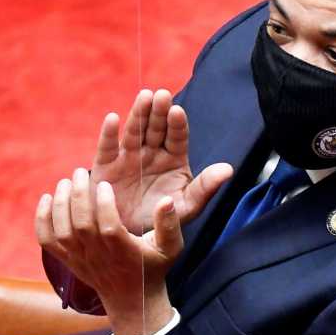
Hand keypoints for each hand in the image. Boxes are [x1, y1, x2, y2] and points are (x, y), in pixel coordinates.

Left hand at [36, 167, 182, 334]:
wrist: (131, 299)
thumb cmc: (152, 268)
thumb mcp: (170, 248)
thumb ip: (169, 224)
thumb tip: (166, 200)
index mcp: (124, 252)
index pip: (108, 228)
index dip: (104, 205)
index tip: (104, 184)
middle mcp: (98, 257)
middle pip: (81, 226)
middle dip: (77, 196)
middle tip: (79, 172)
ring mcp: (80, 259)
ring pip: (62, 232)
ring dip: (60, 204)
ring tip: (65, 181)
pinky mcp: (67, 260)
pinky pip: (47, 242)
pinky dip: (42, 220)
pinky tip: (46, 199)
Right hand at [92, 89, 232, 234]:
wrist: (132, 239)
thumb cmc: (162, 219)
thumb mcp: (187, 206)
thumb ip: (206, 187)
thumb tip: (229, 169)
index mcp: (173, 158)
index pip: (177, 136)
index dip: (177, 124)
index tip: (177, 112)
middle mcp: (151, 153)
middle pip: (155, 128)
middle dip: (158, 112)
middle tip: (161, 95)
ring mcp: (128, 157)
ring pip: (133, 131)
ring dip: (138, 114)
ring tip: (144, 97)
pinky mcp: (106, 166)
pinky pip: (107, 147)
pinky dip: (109, 133)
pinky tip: (113, 119)